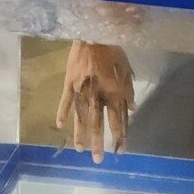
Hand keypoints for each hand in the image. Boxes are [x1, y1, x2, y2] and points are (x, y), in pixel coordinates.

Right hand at [57, 42, 134, 162]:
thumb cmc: (112, 49)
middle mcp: (98, 95)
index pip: (118, 119)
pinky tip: (60, 126)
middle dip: (99, 143)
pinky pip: (65, 101)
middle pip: (98, 123)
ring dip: (80, 134)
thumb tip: (133, 108)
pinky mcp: (69, 83)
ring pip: (81, 117)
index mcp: (114, 91)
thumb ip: (128, 90)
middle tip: (98, 160)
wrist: (92, 34)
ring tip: (79, 149)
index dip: (120, 136)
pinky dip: (62, 113)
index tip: (120, 150)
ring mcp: (81, 91)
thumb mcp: (126, 67)